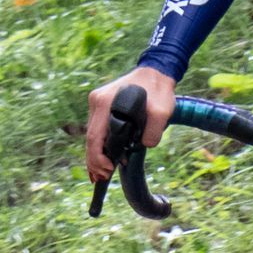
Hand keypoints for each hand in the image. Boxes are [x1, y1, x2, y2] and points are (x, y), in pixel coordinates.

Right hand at [86, 65, 176, 184]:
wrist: (156, 73)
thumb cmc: (158, 90)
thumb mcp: (162, 111)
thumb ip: (154, 131)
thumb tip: (144, 146)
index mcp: (105, 102)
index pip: (95, 136)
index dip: (98, 157)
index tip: (107, 170)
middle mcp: (96, 101)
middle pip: (90, 138)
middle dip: (94, 161)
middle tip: (101, 179)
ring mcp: (97, 103)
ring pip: (91, 135)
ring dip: (95, 155)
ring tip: (100, 175)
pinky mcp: (101, 105)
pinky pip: (97, 129)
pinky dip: (98, 146)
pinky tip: (101, 160)